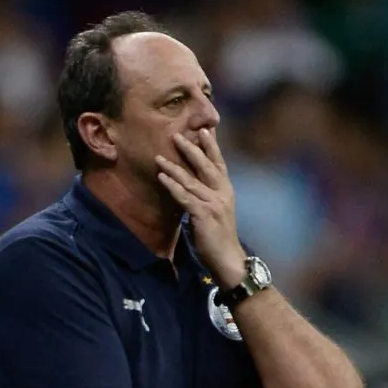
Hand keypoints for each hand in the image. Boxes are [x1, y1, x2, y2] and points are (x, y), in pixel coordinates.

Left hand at [156, 129, 245, 288]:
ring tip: (159, 156)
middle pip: (206, 165)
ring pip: (191, 180)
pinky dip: (172, 186)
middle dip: (191, 149)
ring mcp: (214, 203)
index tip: (204, 129)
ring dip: (174, 167)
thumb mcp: (218, 210)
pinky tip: (162, 177)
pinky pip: (185, 196)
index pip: (219, 163)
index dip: (212, 146)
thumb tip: (194, 183)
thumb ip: (210, 195)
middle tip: (176, 135)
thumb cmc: (220, 236)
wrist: (228, 258)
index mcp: (227, 191)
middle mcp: (222, 193)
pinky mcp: (204, 214)